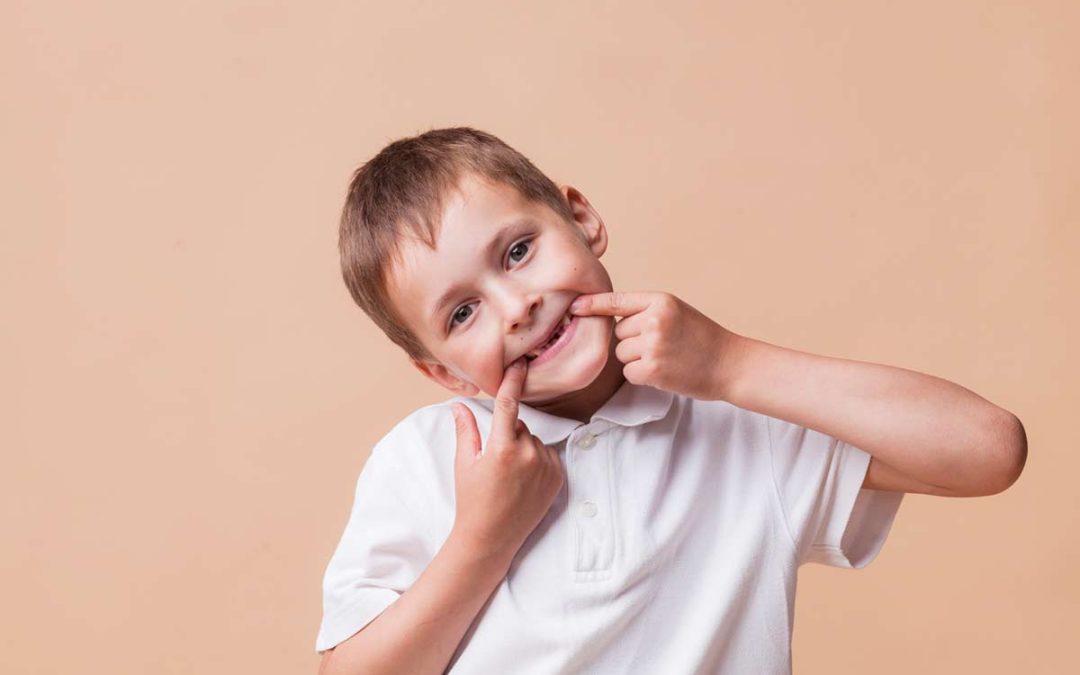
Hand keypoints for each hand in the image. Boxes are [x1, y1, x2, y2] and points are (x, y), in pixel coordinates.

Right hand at [449, 358, 564, 556]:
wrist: (491, 538)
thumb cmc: (472, 500)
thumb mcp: (464, 463)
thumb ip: (466, 430)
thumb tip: (459, 404)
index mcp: (501, 448)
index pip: (508, 404)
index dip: (513, 381)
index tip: (519, 364)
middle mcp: (527, 455)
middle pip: (520, 425)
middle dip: (508, 434)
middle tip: (495, 460)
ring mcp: (546, 467)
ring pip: (534, 440)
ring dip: (523, 448)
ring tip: (509, 475)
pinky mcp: (558, 477)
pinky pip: (547, 454)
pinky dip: (537, 460)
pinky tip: (523, 480)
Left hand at [569, 291, 742, 400]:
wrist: (729, 363)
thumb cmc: (702, 338)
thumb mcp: (676, 312)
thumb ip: (646, 310)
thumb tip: (609, 317)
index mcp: (660, 301)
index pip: (617, 301)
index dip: (592, 304)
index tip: (574, 306)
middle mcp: (654, 320)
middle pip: (617, 332)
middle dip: (632, 340)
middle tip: (661, 345)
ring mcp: (653, 345)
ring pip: (621, 353)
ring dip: (636, 359)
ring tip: (665, 357)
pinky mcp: (652, 369)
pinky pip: (628, 372)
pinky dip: (642, 375)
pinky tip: (664, 372)